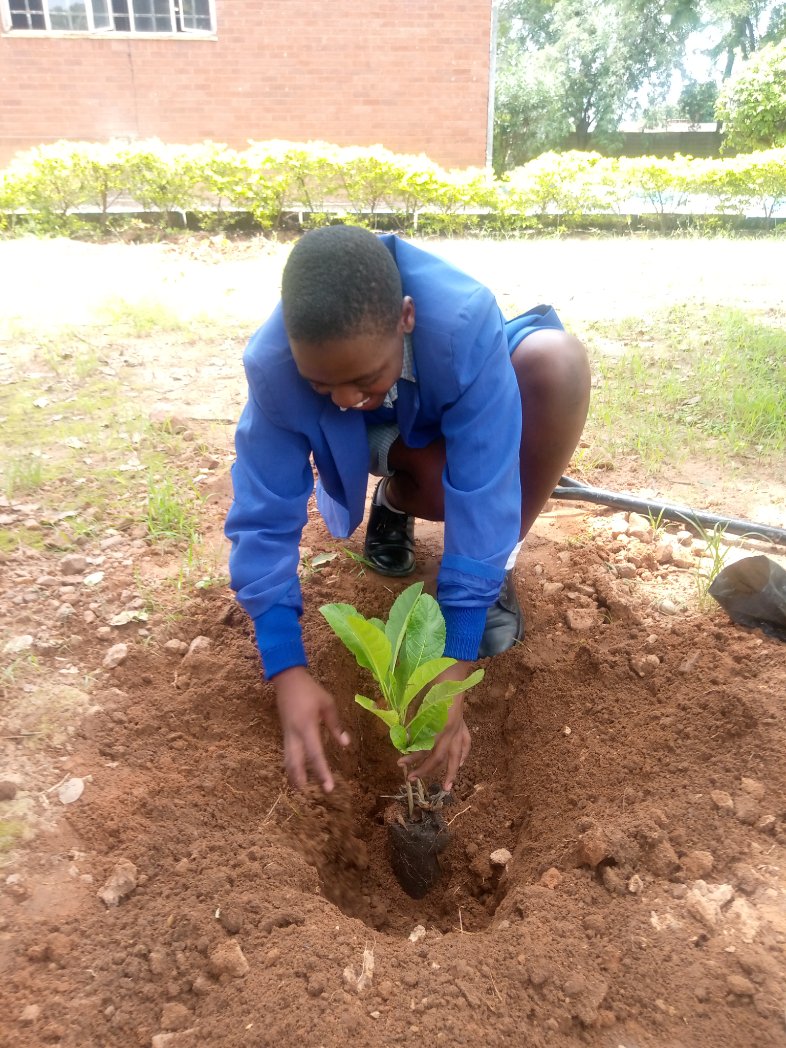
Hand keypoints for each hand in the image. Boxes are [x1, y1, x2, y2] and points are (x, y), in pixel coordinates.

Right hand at [273, 666, 349, 792]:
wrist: (287, 679)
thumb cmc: (310, 690)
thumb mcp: (327, 703)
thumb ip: (336, 724)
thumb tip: (345, 744)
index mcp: (307, 726)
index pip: (315, 754)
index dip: (322, 771)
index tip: (328, 787)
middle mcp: (294, 734)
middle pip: (296, 762)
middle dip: (301, 779)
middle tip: (310, 795)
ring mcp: (287, 734)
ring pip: (288, 760)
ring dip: (294, 775)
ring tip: (301, 789)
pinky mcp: (285, 733)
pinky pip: (287, 753)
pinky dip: (291, 765)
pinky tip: (296, 773)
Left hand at [397, 661, 471, 791]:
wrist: (453, 670)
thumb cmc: (433, 684)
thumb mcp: (418, 703)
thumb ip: (413, 722)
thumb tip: (403, 737)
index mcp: (441, 726)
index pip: (427, 750)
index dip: (413, 759)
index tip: (399, 763)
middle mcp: (453, 731)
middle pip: (441, 758)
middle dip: (426, 771)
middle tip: (411, 780)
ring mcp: (460, 727)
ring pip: (457, 755)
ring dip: (451, 772)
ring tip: (448, 787)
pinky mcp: (463, 723)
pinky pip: (466, 743)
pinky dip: (463, 755)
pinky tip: (460, 763)